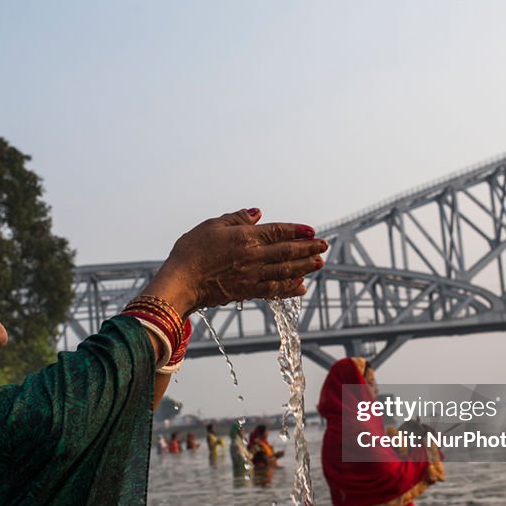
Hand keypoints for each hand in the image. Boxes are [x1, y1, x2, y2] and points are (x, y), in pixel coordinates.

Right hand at [141, 208, 327, 315]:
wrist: (180, 282)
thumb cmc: (191, 252)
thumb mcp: (212, 226)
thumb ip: (237, 218)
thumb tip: (257, 213)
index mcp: (245, 237)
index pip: (278, 232)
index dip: (297, 231)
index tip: (312, 231)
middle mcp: (253, 257)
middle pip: (288, 252)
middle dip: (308, 249)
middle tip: (324, 247)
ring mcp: (252, 276)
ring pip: (285, 272)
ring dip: (304, 268)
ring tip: (318, 264)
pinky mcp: (247, 292)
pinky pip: (274, 290)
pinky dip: (289, 289)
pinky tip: (300, 287)